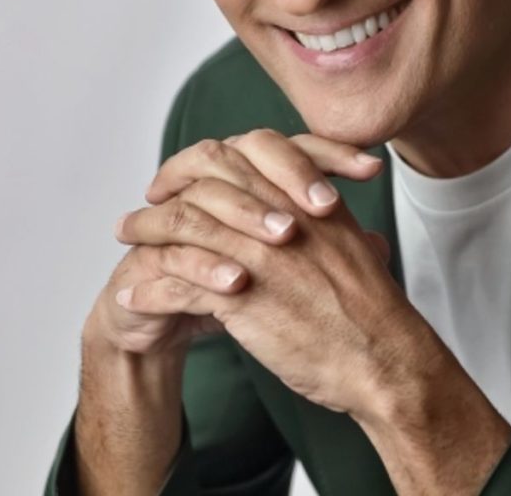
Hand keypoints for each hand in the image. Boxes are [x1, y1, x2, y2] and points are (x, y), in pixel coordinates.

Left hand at [115, 130, 416, 416]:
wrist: (384, 359)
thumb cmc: (372, 312)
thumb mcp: (355, 249)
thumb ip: (335, 226)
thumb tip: (338, 221)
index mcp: (309, 196)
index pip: (247, 150)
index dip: (208, 158)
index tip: (187, 173)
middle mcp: (282, 214)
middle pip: (209, 177)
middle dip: (170, 183)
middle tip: (147, 199)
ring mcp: (260, 253)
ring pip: (185, 225)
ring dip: (148, 231)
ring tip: (126, 237)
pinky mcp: (243, 297)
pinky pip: (179, 283)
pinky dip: (151, 289)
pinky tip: (133, 294)